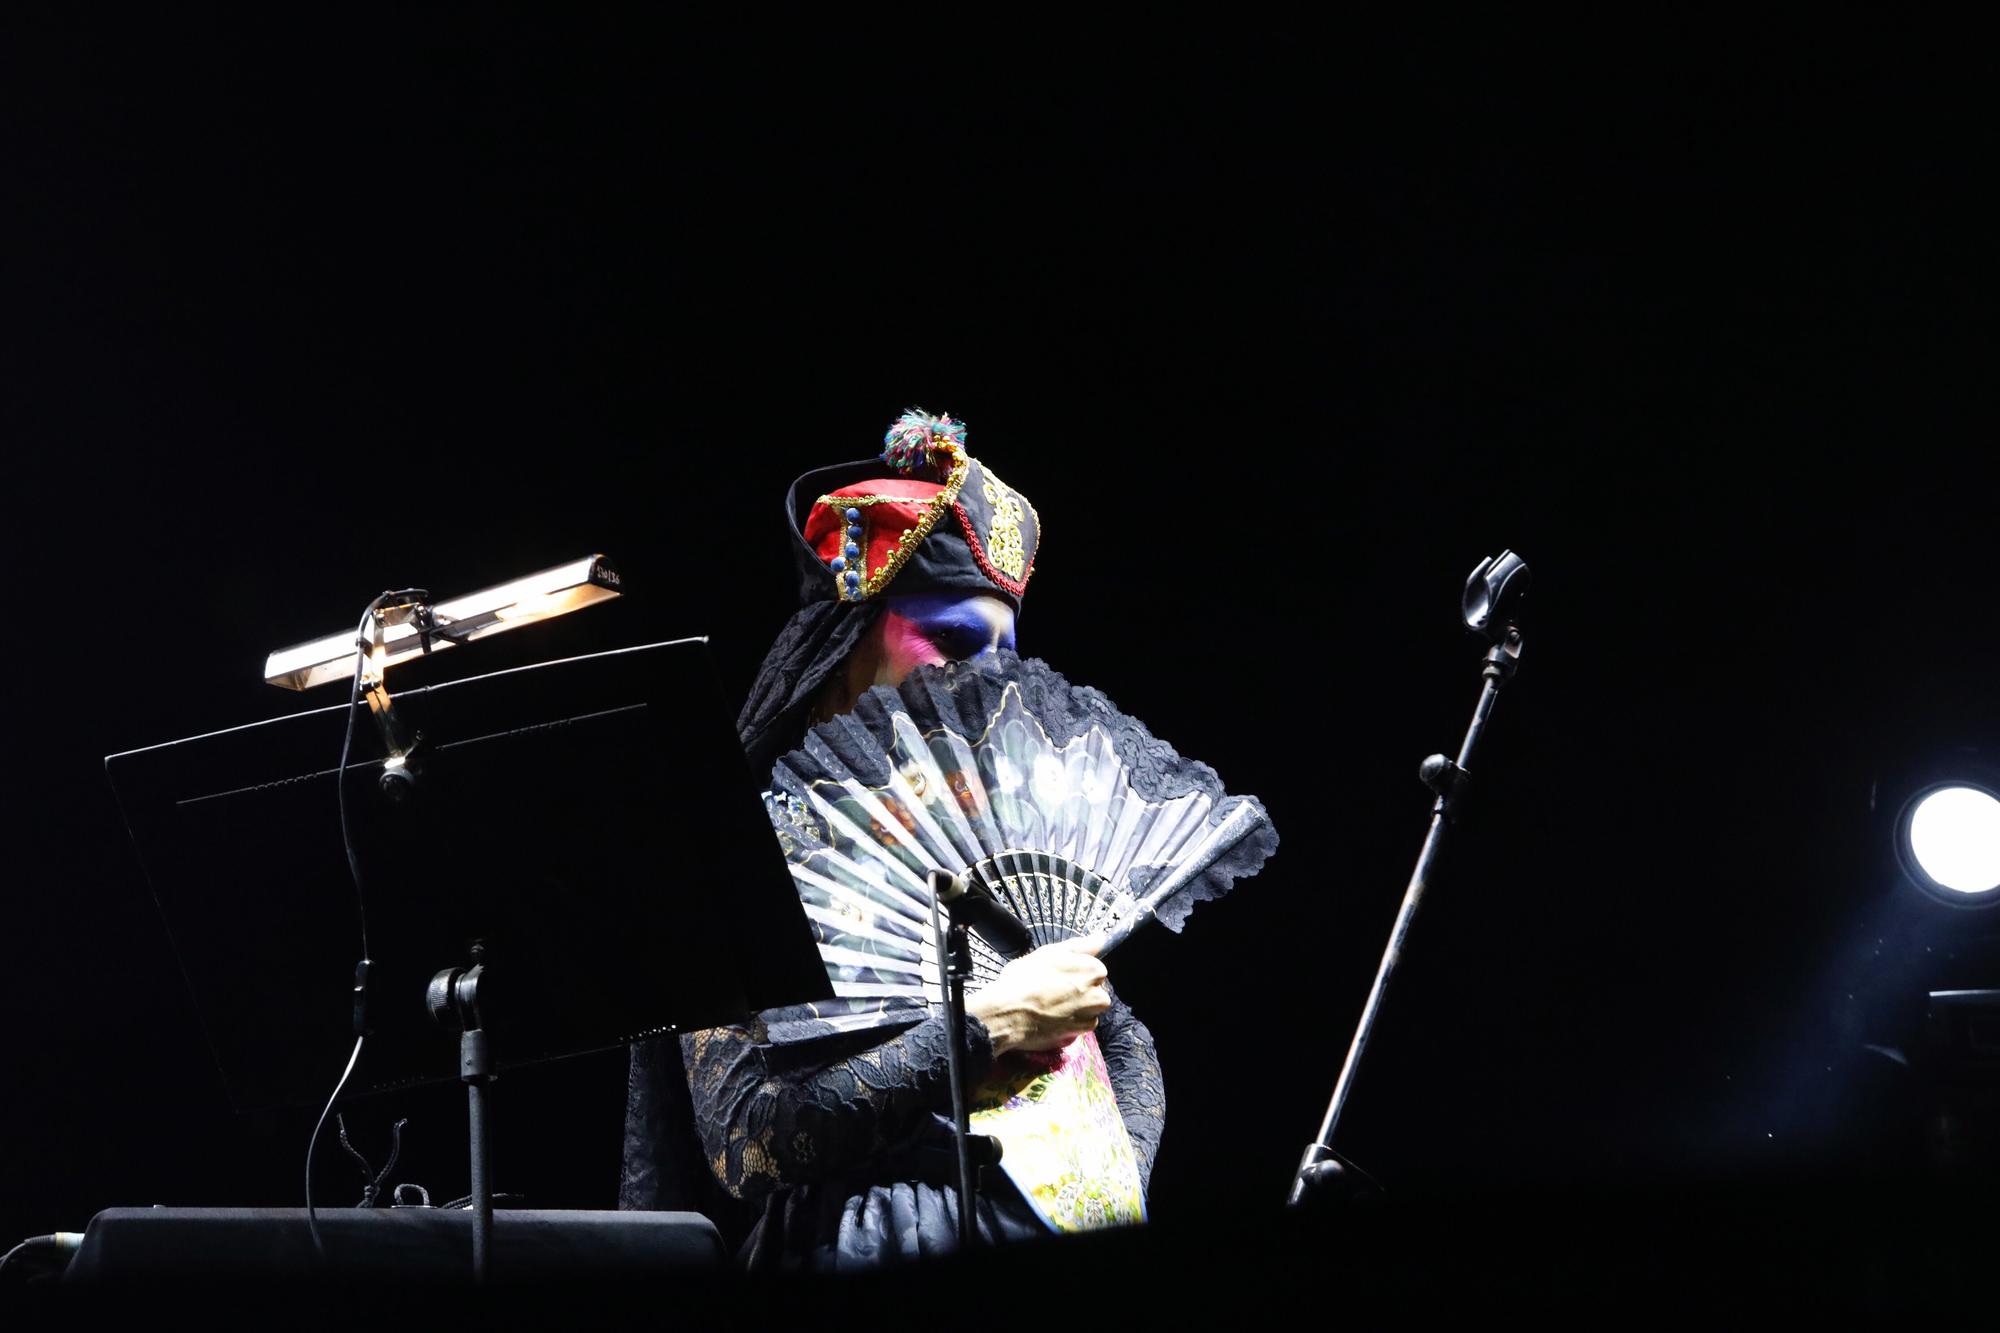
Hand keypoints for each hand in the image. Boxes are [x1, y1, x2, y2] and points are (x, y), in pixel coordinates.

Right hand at [966, 937, 1109, 1056]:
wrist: (1008, 1012)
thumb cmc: (1025, 978)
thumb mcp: (1051, 952)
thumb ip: (1081, 946)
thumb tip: (1101, 939)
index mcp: (1094, 970)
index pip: (1094, 969)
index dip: (1075, 972)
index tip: (1058, 975)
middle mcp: (1099, 995)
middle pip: (1094, 991)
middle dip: (1078, 991)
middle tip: (1053, 990)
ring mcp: (1090, 1017)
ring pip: (1088, 1009)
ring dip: (1075, 1008)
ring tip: (1050, 1005)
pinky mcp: (1079, 1034)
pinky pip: (1080, 1025)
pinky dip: (1070, 1023)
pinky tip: (1051, 1018)